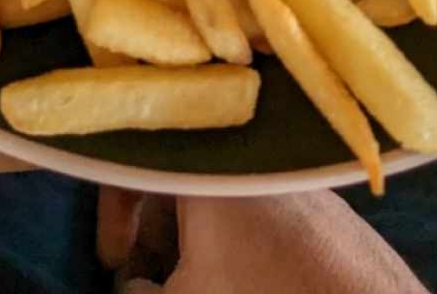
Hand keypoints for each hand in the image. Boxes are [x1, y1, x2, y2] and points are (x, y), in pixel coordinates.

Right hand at [99, 187, 426, 292]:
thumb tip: (133, 287)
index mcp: (207, 164)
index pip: (141, 158)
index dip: (114, 211)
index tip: (113, 262)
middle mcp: (247, 156)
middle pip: (180, 179)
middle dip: (154, 237)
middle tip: (146, 282)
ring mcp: (289, 180)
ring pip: (218, 200)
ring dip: (192, 246)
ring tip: (190, 287)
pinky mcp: (323, 208)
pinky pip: (258, 212)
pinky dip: (235, 246)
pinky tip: (238, 283)